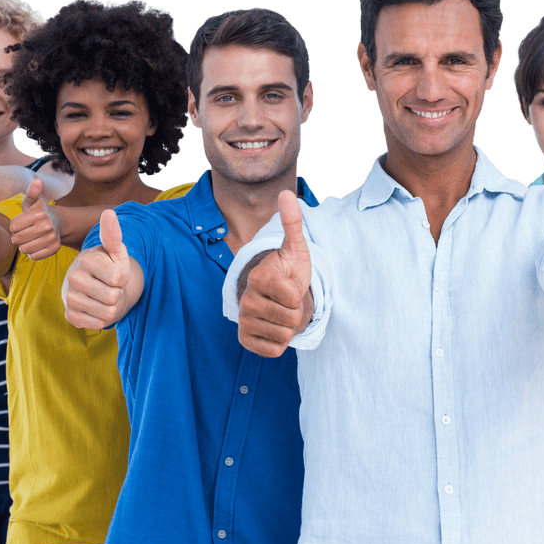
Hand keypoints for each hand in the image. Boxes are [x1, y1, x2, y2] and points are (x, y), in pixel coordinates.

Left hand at [9, 179, 61, 259]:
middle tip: (24, 231)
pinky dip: (32, 253)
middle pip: (17, 239)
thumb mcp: (32, 201)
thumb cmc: (38, 211)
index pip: (13, 227)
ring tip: (29, 238)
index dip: (14, 225)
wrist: (58, 222)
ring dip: (23, 245)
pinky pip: (33, 257)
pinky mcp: (54, 249)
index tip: (21, 222)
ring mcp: (52, 238)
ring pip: (24, 249)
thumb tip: (37, 180)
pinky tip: (36, 245)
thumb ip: (31, 192)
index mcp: (39, 214)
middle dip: (17, 236)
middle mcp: (47, 226)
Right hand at [62, 210, 130, 329]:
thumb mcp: (116, 252)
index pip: (120, 278)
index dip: (124, 278)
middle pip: (114, 297)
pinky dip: (102, 319)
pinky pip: (97, 324)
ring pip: (107, 313)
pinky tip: (96, 308)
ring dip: (112, 307)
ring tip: (104, 296)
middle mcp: (73, 277)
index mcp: (87, 259)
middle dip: (118, 294)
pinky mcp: (69, 314)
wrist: (95, 286)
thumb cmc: (110, 266)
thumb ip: (113, 235)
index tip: (116, 273)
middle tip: (109, 286)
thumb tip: (109, 212)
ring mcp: (69, 297)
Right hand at [238, 190, 312, 357]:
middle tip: (288, 301)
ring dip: (289, 326)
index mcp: (259, 277)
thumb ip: (292, 224)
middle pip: (291, 318)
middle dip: (296, 311)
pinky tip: (274, 327)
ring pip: (284, 334)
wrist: (278, 298)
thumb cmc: (290, 272)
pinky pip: (275, 350)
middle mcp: (246, 299)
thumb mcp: (296, 249)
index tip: (290, 284)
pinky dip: (280, 342)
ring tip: (282, 312)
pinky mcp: (245, 340)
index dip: (299, 293)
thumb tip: (287, 194)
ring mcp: (244, 320)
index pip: (293, 296)